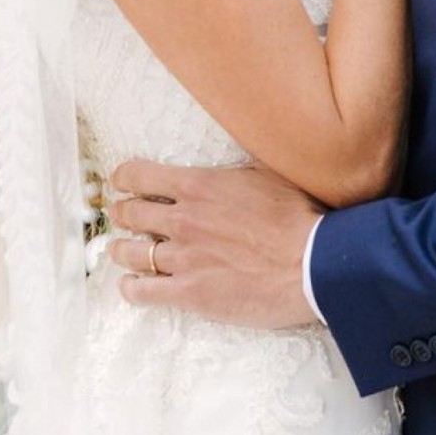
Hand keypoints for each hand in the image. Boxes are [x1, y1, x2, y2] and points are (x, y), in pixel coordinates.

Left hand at [106, 159, 323, 328]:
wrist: (314, 263)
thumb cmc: (298, 217)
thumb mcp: (266, 172)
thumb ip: (237, 165)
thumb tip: (239, 142)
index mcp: (197, 186)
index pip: (138, 175)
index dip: (124, 178)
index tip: (122, 183)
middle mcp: (183, 219)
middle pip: (129, 214)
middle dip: (122, 214)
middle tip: (123, 217)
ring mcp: (184, 258)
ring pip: (130, 253)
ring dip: (121, 251)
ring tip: (121, 251)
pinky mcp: (190, 293)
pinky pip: (143, 291)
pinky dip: (131, 288)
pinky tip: (131, 286)